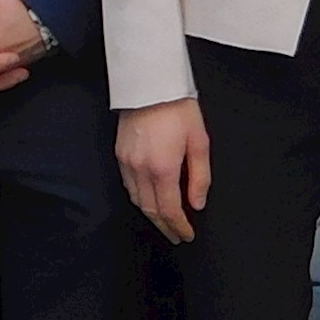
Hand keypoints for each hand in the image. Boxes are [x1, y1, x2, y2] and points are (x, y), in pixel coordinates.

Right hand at [118, 98, 212, 241]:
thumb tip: (196, 203)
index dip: (179, 226)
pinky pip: (128, 185)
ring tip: (165, 222)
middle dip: (165, 227)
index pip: (170, 210)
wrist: (150, 83)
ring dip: (151, 215)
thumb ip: (199, 176)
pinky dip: (139, 198)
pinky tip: (149, 199)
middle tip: (176, 236)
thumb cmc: (178, 108)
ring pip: (137, 200)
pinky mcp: (120, 153)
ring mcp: (127, 161)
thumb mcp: (199, 141)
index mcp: (163, 168)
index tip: (187, 235)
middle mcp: (141, 169)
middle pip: (151, 210)